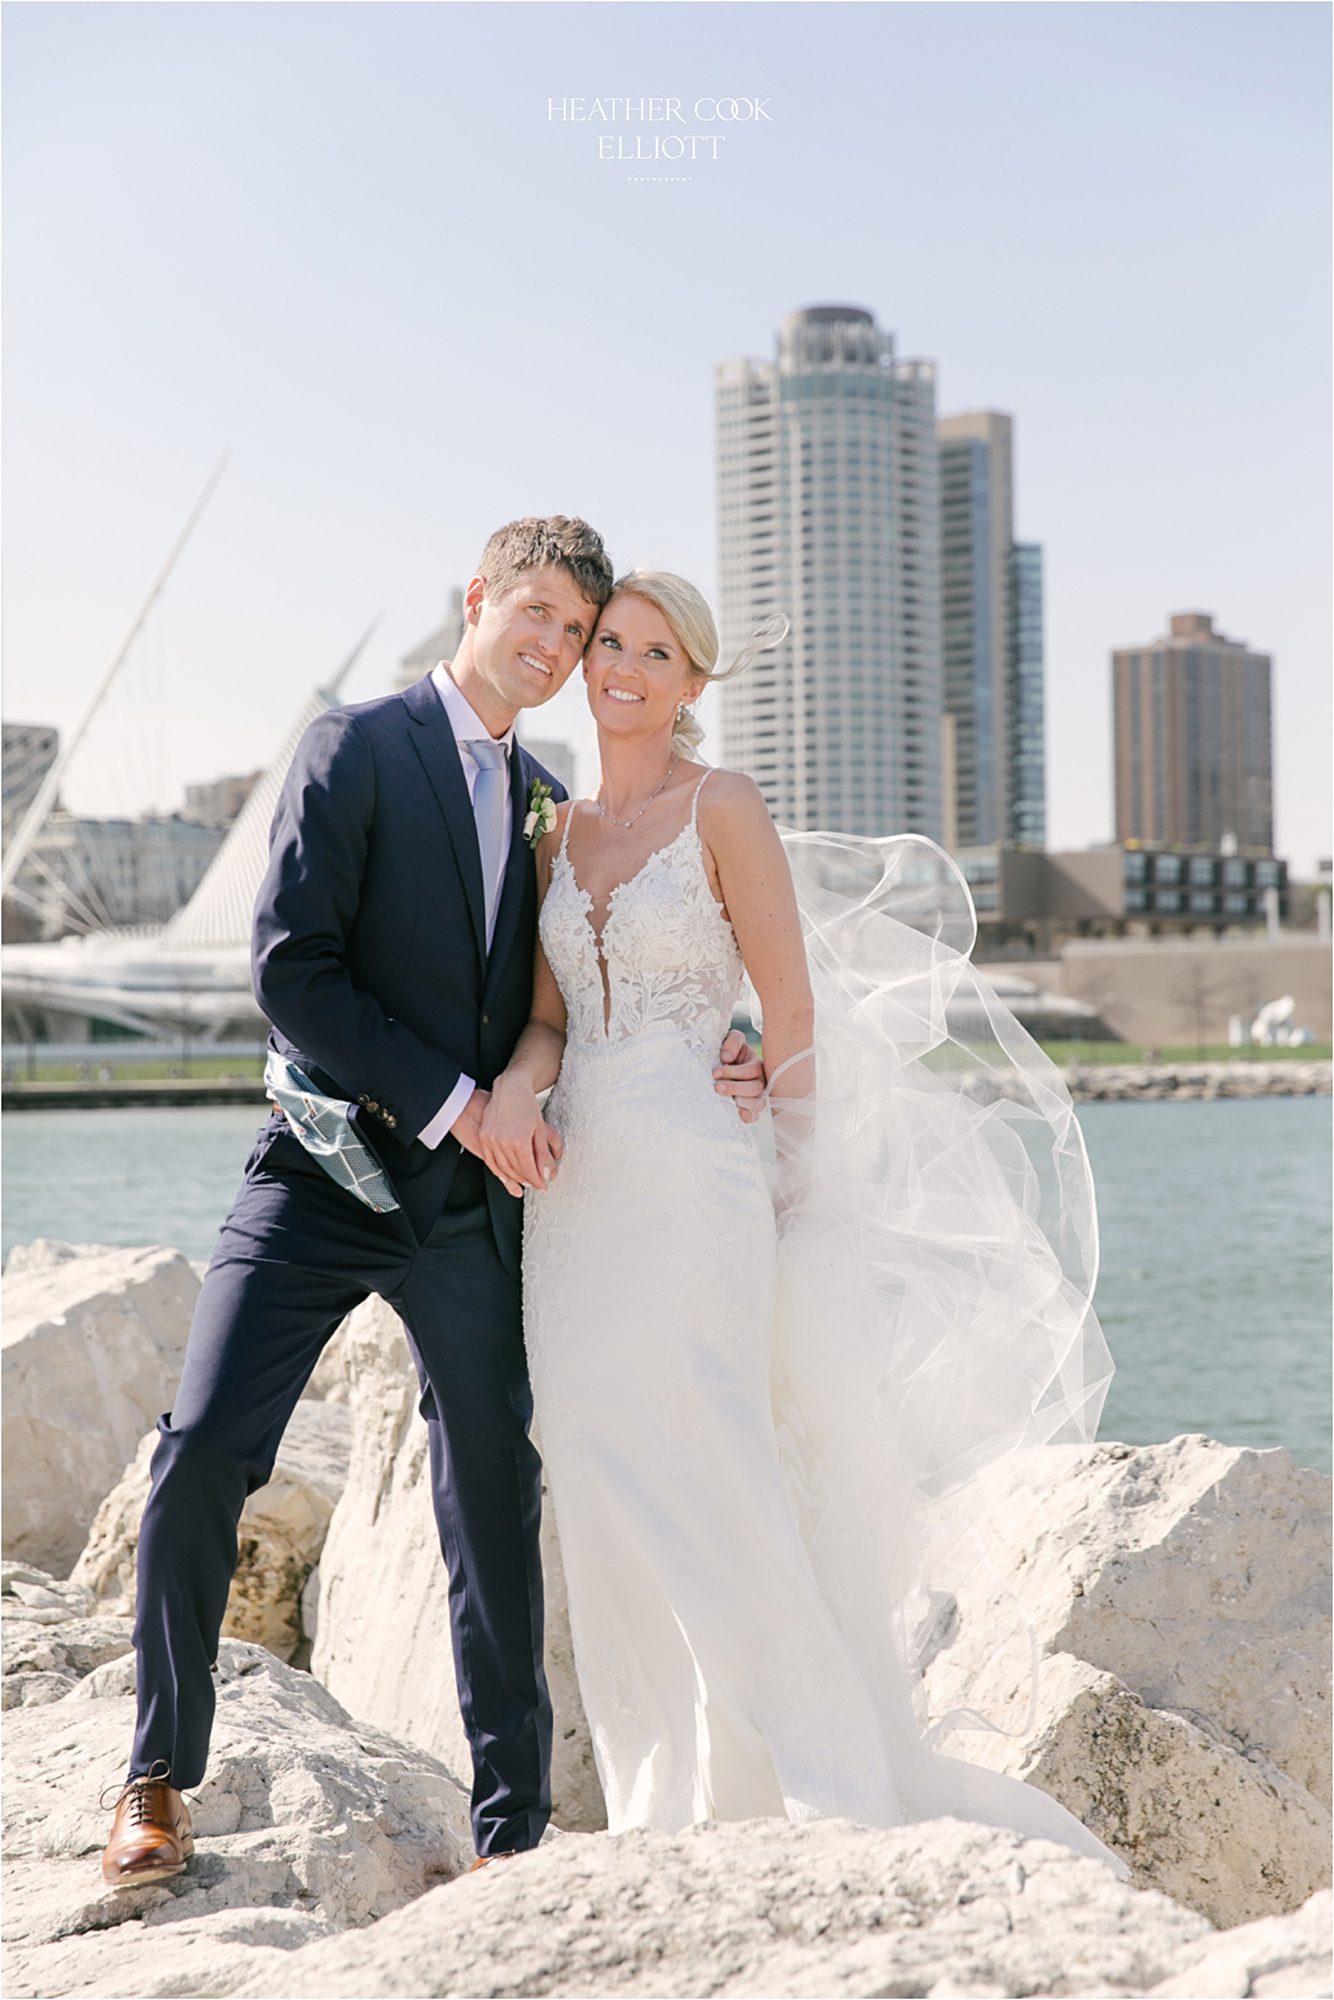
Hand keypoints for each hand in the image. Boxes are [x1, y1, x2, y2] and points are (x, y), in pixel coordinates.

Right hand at [476, 1071, 564, 1198]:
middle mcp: (503, 1142)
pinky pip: (491, 1162)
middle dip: (528, 1180)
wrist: (508, 1088)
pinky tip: (507, 1176)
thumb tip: (546, 1175)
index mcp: (520, 1141)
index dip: (538, 1180)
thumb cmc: (526, 1105)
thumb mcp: (539, 1130)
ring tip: (525, 1181)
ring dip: (515, 1178)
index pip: (529, 1170)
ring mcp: (491, 1140)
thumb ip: (542, 1155)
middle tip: (537, 1183)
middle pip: (517, 1171)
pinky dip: (499, 1172)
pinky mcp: (484, 1138)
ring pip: (503, 1169)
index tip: (544, 1185)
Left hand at [713, 1027, 766, 1124]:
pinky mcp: (750, 1109)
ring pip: (757, 1103)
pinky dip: (749, 1116)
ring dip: (743, 1103)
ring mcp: (756, 1096)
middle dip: (734, 1088)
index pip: (750, 1070)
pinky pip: (754, 1115)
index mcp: (756, 1065)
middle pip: (754, 1088)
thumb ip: (732, 1042)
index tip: (715, 1073)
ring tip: (726, 1101)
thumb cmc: (728, 1050)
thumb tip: (727, 1058)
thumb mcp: (732, 1039)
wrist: (722, 1063)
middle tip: (716, 1087)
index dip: (733, 1072)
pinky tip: (740, 1115)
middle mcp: (759, 1081)